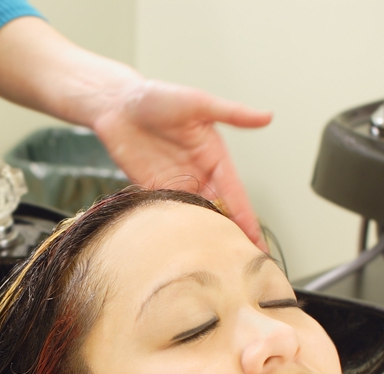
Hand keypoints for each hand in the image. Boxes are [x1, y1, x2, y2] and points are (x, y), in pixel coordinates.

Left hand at [0, 17, 270, 249]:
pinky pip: (167, 216)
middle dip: (230, 238)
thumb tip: (267, 117)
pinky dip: (175, 233)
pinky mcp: (151, 191)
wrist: (116, 104)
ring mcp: (175, 185)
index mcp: (215, 157)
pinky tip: (181, 252)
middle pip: (219, 213)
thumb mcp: (198, 102)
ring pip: (195, 219)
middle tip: (240, 267)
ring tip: (214, 265)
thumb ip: (232, 113)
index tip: (258, 245)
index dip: (247, 220)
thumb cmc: (157, 97)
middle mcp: (198, 175)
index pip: (236, 195)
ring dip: (203, 240)